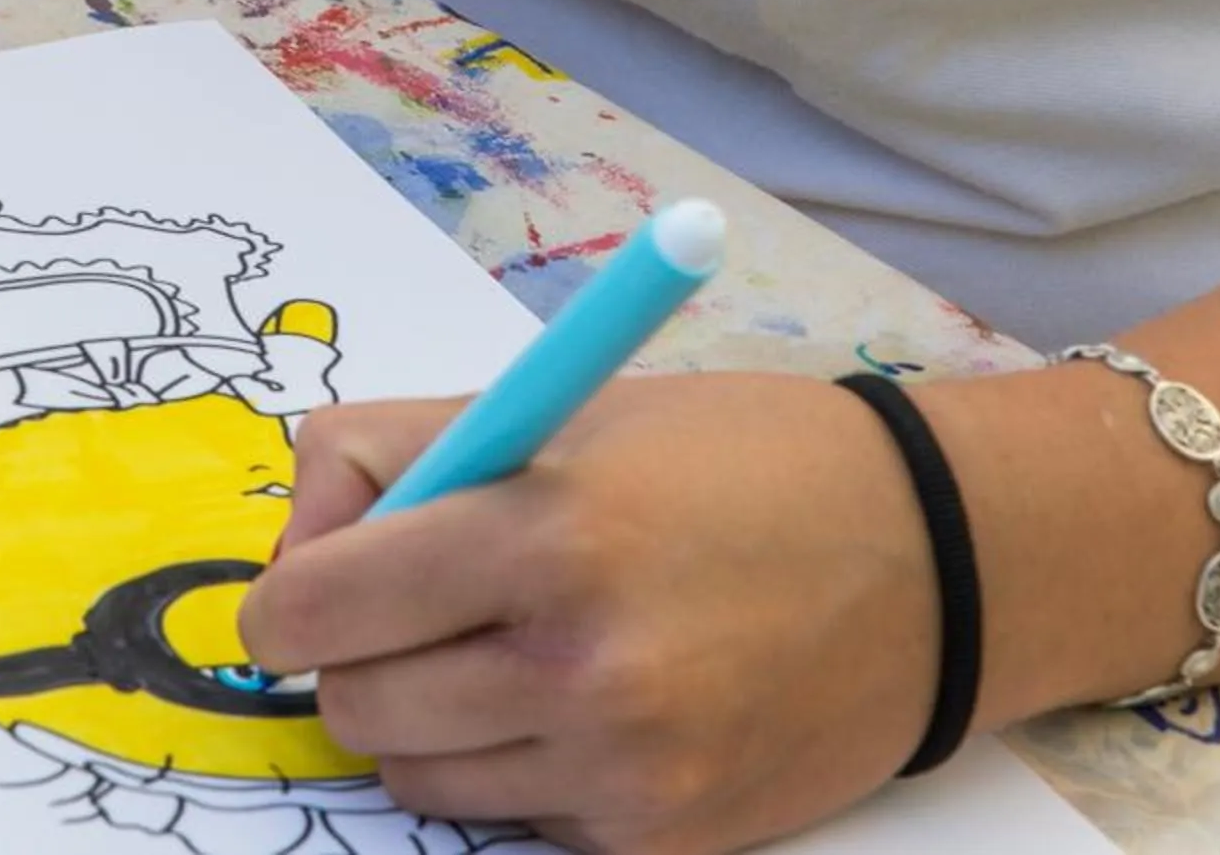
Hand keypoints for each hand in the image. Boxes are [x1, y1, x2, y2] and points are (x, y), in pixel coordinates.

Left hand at [236, 374, 938, 854]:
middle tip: (408, 613)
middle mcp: (583, 664)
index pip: (317, 608)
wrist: (936, 564)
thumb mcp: (555, 407)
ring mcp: (628, 768)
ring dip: (430, 723)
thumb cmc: (732, 461)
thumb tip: (292, 552)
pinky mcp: (666, 839)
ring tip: (505, 648)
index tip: (297, 597)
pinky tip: (585, 701)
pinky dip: (518, 770)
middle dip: (353, 661)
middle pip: (352, 708)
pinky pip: (514, 822)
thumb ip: (394, 457)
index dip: (284, 604)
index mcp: (546, 531)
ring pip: (418, 780)